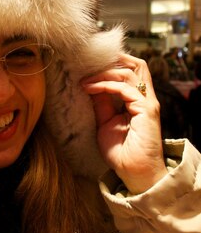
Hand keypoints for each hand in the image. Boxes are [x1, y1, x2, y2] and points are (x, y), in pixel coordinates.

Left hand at [82, 53, 167, 193]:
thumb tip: (90, 84)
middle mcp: (145, 98)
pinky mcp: (146, 110)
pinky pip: (124, 89)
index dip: (110, 65)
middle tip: (89, 63)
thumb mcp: (104, 122)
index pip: (130, 71)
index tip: (87, 69)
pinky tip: (90, 88)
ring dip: (103, 73)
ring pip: (129, 72)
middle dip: (113, 59)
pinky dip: (105, 85)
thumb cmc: (120, 152)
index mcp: (137, 100)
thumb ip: (101, 103)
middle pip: (137, 64)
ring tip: (85, 80)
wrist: (133, 173)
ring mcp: (147, 103)